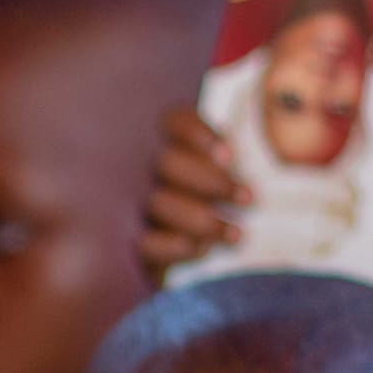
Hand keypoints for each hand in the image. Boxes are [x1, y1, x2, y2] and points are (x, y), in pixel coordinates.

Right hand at [140, 108, 249, 275]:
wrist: (149, 250)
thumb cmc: (188, 198)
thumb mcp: (205, 168)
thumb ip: (220, 155)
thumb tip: (247, 153)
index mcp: (154, 136)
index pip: (176, 123)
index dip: (201, 136)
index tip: (230, 158)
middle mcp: (133, 165)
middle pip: (170, 163)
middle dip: (213, 182)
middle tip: (249, 200)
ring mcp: (123, 203)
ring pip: (160, 203)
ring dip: (203, 219)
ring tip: (238, 235)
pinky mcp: (125, 243)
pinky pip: (146, 244)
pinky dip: (175, 246)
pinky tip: (201, 250)